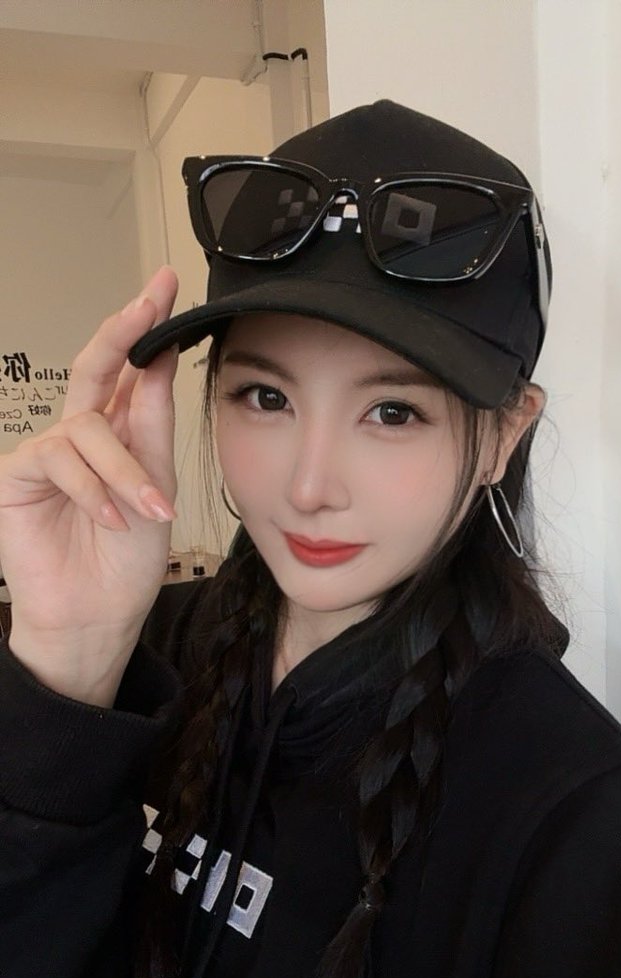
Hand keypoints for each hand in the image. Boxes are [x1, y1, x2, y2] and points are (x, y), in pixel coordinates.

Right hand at [0, 267, 180, 700]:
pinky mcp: (18, 475)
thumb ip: (151, 423)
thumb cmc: (128, 561)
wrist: (98, 616)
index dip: (145, 327)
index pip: (130, 371)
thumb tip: (159, 358)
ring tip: (145, 512)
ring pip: (88, 428)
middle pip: (94, 367)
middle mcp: (81, 435)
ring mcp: (48, 453)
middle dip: (123, 331)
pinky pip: (58, 457)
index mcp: (119, 433)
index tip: (167, 284)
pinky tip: (109, 519)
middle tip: (149, 299)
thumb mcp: (155, 485)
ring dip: (123, 471)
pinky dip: (92, 489)